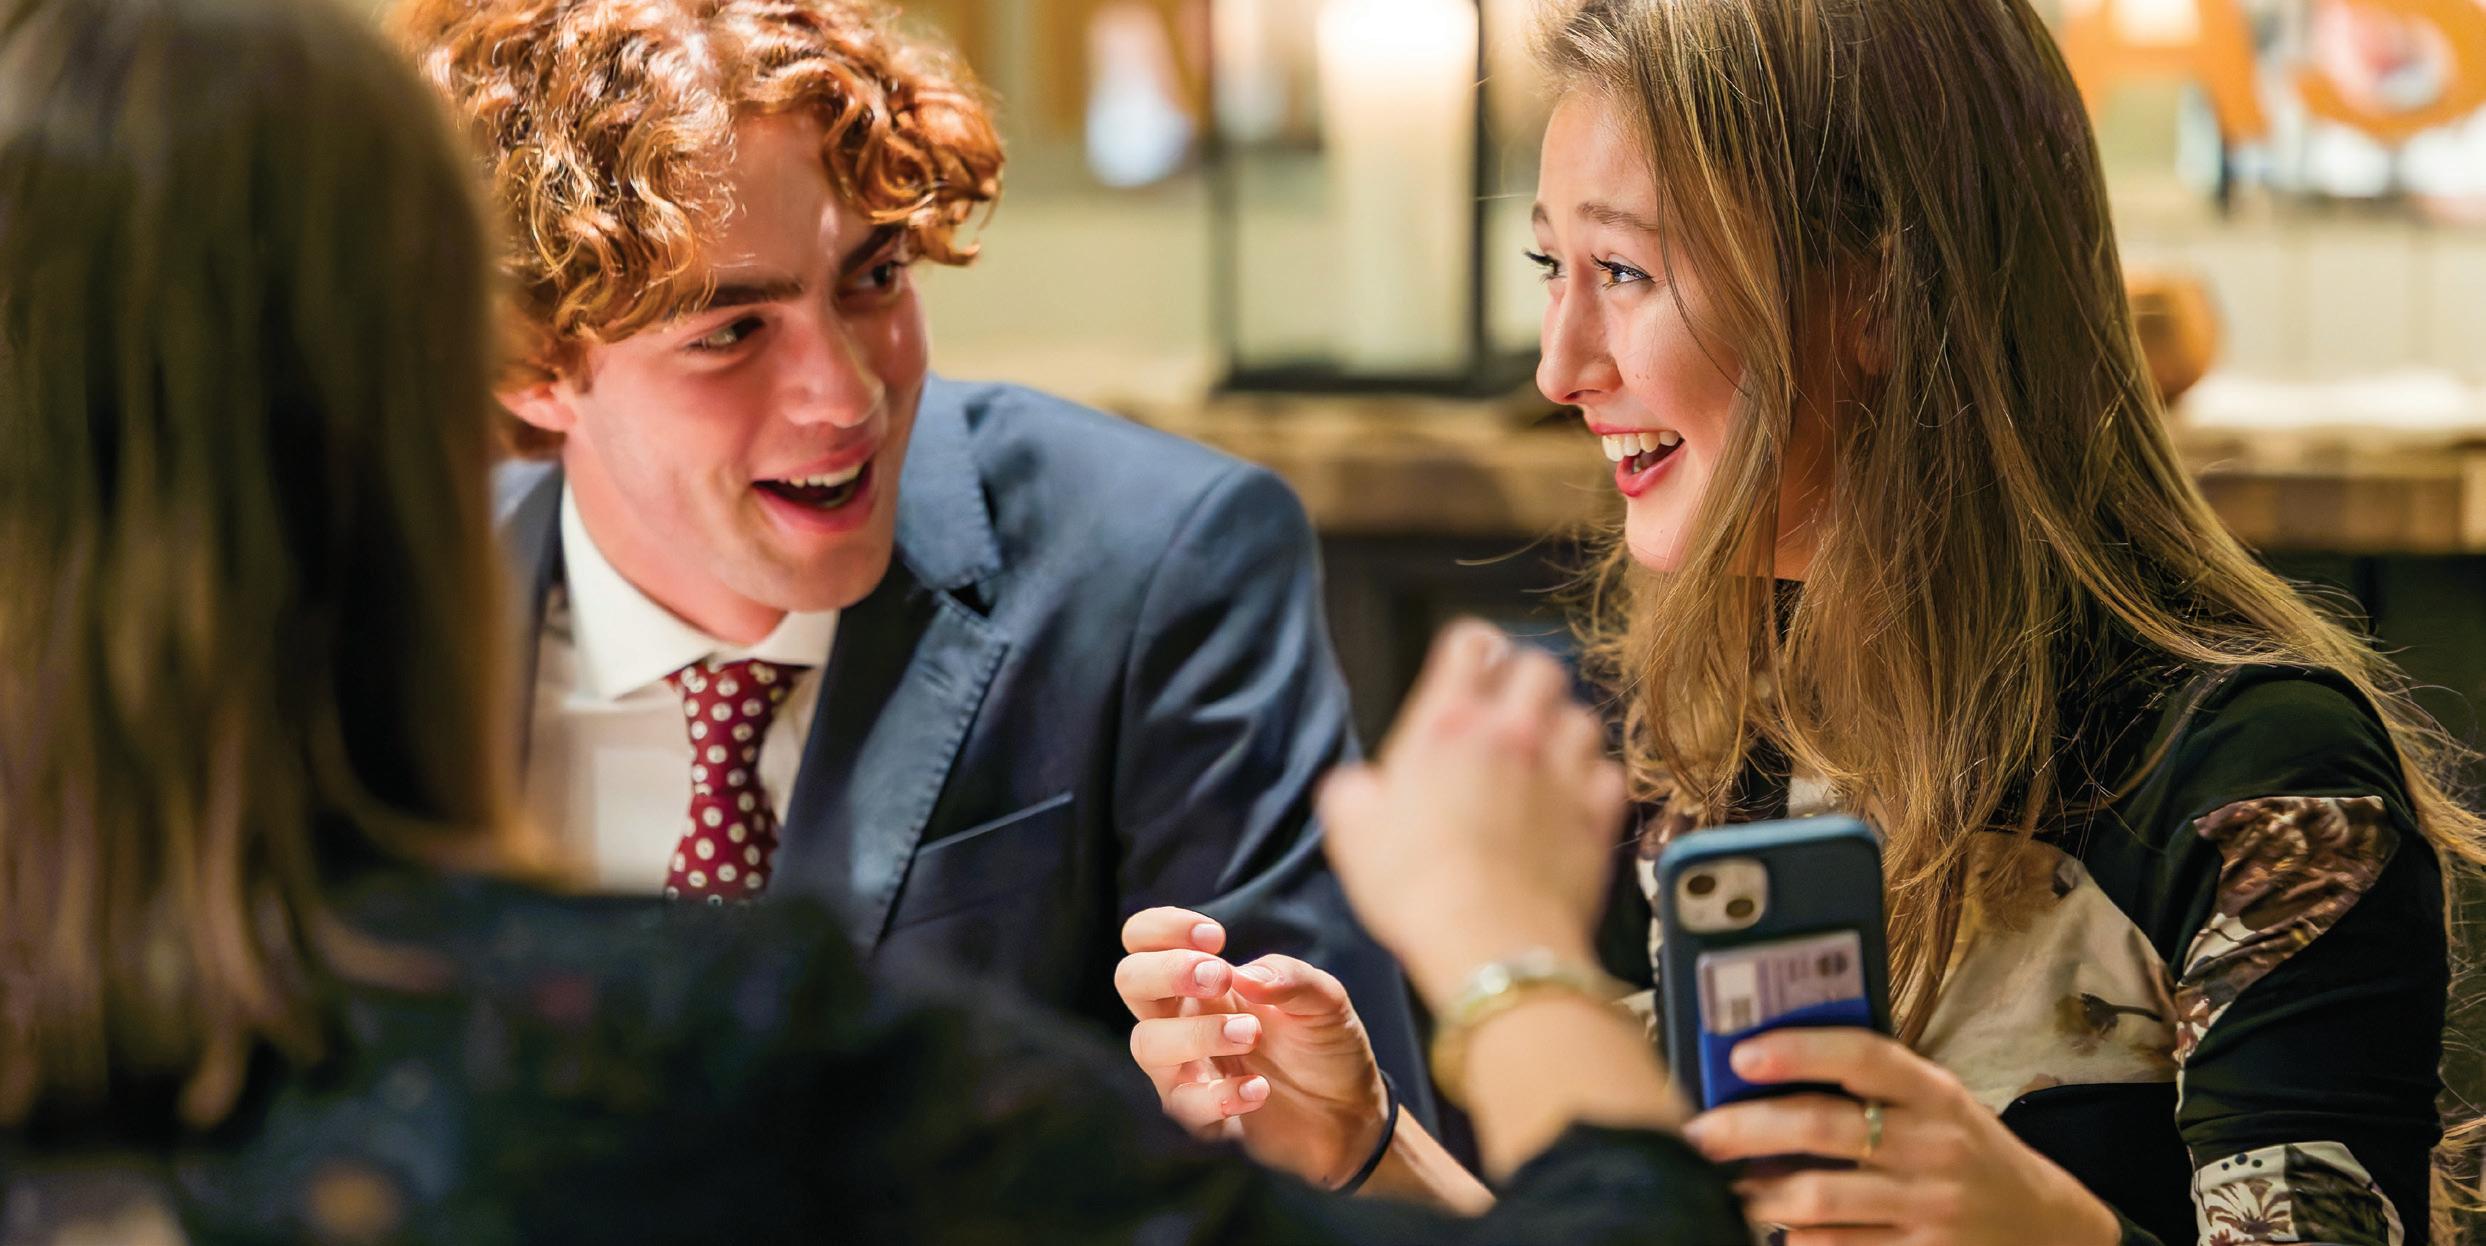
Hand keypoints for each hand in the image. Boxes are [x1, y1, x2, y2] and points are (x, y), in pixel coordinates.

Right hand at [1115, 906, 1387, 1187]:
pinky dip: (1218, 1096)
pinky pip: (1182, 1106)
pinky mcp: (1201, 1117)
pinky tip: (1259, 1089)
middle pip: (1130, 981)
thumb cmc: (1325, 1046)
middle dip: (1165, 971)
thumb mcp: (1325, 1001)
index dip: (1162, 928)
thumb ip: (1290, 979)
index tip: (1216, 937)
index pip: (1144, 940)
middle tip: (1218, 976)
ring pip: (1147, 1044)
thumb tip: (1244, 976)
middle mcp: (1184, 1020)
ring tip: (1250, 1035)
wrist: (1352, 1114)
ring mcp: (1187, 1069)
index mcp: (1203, 982)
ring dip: (1196, 1034)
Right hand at [1317, 620, 1626, 1003]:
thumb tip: (1359, 785)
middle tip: (1510, 713)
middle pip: (1541, 666)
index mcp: (1448, 724)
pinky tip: (1573, 803)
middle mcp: (1513, 733)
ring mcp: (1563, 771)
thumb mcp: (1352, 833)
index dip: (1470, 651)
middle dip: (1525, 682)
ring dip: (1563, 731)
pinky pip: (1609, 774)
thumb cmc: (1415, 888)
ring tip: (1545, 759)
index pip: (1470, 642)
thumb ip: (1353, 792)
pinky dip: (1594, 781)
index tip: (1467, 671)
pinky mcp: (1598, 815)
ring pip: (1582, 717)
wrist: (1490, 943)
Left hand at [1682, 1028, 2121, 1245]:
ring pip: (1817, 1198)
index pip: (1862, 1055)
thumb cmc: (1969, 1152)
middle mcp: (1933, 1146)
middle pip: (1821, 1128)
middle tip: (1698, 1131)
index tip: (1742, 1054)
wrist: (2044, 1226)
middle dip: (1746, 1128)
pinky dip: (1793, 1235)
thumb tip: (1769, 1068)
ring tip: (1722, 1182)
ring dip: (1756, 1192)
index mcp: (1935, 1093)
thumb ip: (1874, 1085)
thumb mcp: (1940, 1104)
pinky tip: (1771, 1224)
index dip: (1799, 1050)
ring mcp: (1927, 1207)